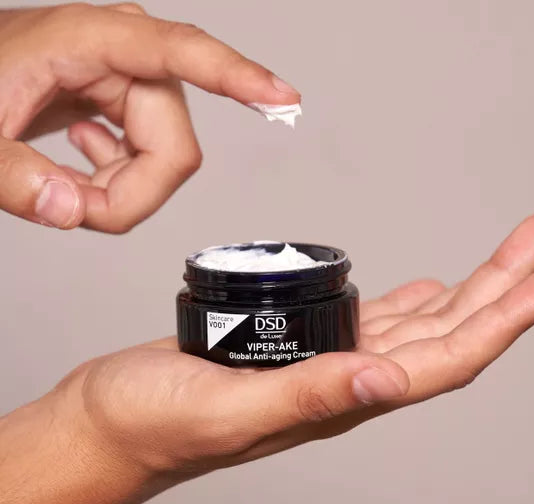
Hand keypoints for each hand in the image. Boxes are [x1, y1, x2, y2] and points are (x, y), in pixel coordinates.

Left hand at [0, 3, 299, 231]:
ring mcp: (128, 82)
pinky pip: (153, 159)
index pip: (182, 52)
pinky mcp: (127, 103)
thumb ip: (13, 178)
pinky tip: (81, 162)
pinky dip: (119, 181)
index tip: (283, 97)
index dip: (238, 77)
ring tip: (66, 180)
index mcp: (90, 40)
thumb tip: (69, 209)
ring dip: (121, 191)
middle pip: (174, 148)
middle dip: (129, 195)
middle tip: (70, 203)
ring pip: (168, 161)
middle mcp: (122, 57)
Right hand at [0, 213, 533, 503]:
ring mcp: (324, 361)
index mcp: (339, 400)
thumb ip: (308, 396)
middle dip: (501, 285)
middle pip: (445, 332)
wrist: (114, 419)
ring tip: (504, 255)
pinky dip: (410, 301)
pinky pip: (373, 319)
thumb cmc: (156, 424)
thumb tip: (385, 379)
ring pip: (417, 321)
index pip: (445, 360)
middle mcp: (344, 382)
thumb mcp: (230, 409)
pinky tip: (429, 290)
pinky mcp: (297, 343)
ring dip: (468, 287)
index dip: (503, 321)